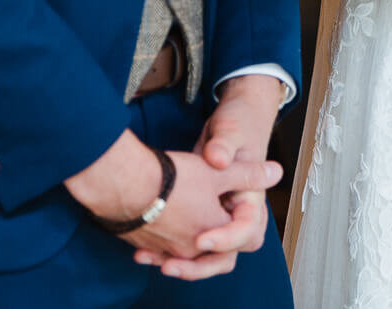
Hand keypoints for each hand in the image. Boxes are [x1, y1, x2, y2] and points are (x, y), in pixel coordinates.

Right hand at [68, 132, 240, 260]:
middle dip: (214, 241)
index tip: (228, 203)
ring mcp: (165, 248)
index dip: (238, 219)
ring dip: (187, 242)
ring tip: (185, 218)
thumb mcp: (217, 171)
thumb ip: (247, 174)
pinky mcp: (143, 243)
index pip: (238, 236)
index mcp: (214, 231)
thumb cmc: (171, 178)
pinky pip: (158, 248)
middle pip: (211, 252)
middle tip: (213, 226)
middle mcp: (190, 247)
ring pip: (182, 252)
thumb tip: (276, 172)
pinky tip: (160, 222)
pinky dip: (162, 242)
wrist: (124, 182)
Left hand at [131, 75, 286, 279]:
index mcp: (250, 199)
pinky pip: (185, 252)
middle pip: (225, 256)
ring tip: (148, 258)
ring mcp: (217, 222)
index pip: (246, 231)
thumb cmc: (237, 126)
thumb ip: (224, 146)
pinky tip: (141, 253)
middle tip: (171, 265)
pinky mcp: (199, 223)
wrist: (230, 125)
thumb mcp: (230, 132)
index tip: (202, 240)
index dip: (225, 239)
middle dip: (199, 267)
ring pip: (202, 259)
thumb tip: (218, 158)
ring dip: (178, 264)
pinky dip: (165, 256)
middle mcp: (235, 216)